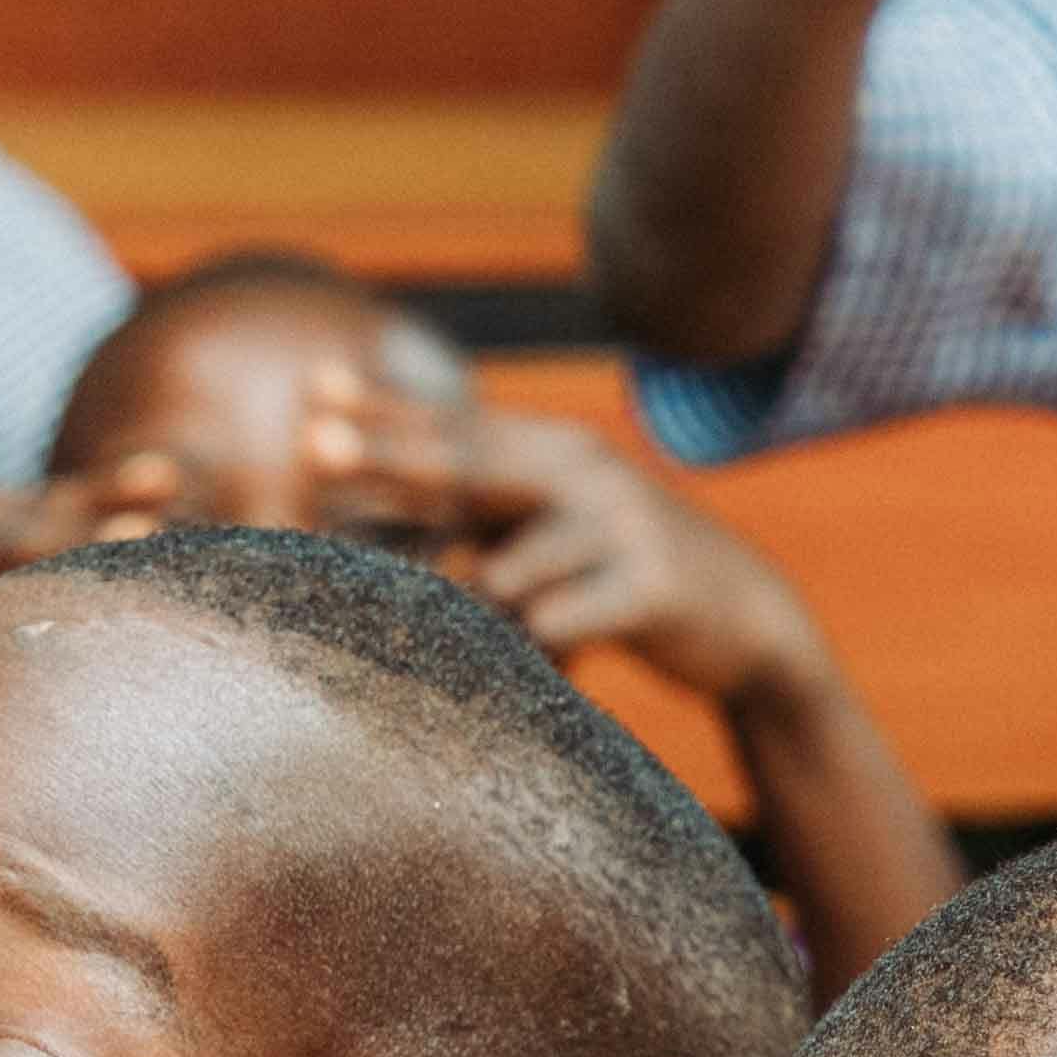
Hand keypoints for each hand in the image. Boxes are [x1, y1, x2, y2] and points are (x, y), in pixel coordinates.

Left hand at [307, 399, 838, 711]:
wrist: (746, 615)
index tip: (312, 389)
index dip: (384, 409)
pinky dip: (531, 647)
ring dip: (465, 607)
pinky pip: (564, 621)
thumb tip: (367, 508)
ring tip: (449, 639)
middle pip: (469, 466)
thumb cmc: (620, 572)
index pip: (455, 427)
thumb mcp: (555, 527)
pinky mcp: (653, 588)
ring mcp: (622, 527)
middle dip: (387, 455)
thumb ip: (478, 512)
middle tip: (311, 446)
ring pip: (509, 568)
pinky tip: (527, 667)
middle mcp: (585, 474)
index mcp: (555, 452)